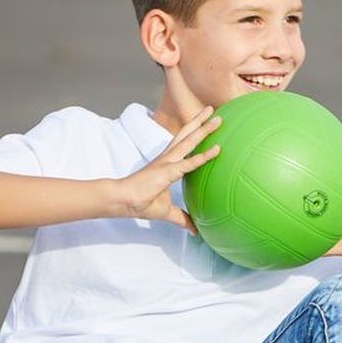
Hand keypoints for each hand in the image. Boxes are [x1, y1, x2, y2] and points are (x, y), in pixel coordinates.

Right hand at [119, 106, 220, 232]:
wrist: (123, 201)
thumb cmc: (141, 203)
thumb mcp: (168, 212)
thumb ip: (182, 218)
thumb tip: (195, 231)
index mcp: (167, 163)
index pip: (183, 145)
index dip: (194, 135)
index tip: (206, 125)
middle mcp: (168, 158)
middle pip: (187, 135)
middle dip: (200, 122)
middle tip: (215, 111)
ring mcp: (167, 162)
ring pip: (189, 141)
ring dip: (204, 129)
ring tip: (217, 117)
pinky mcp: (167, 171)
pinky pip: (189, 163)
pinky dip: (203, 157)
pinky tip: (217, 150)